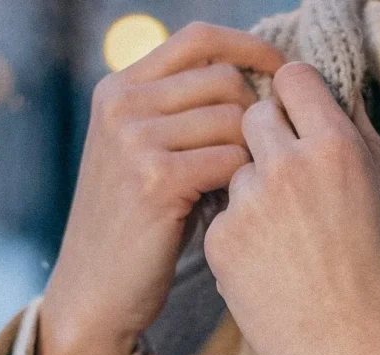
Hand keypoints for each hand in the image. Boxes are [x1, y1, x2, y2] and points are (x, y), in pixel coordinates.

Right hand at [39, 22, 284, 354]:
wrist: (97, 290)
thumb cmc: (137, 230)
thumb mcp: (143, 156)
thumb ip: (180, 116)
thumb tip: (256, 88)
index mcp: (120, 88)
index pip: (199, 40)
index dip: (250, 49)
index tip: (282, 73)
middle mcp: (123, 104)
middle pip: (224, 80)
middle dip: (259, 115)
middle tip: (267, 158)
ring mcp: (135, 139)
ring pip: (233, 120)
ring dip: (255, 154)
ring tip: (251, 189)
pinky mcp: (156, 179)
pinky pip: (231, 161)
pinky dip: (247, 184)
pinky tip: (242, 208)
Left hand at [204, 62, 379, 354]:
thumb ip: (358, 145)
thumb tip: (339, 102)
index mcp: (336, 148)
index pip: (293, 79)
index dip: (293, 97)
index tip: (296, 117)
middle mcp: (288, 166)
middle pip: (254, 117)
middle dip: (266, 139)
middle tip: (286, 180)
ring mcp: (249, 205)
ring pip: (236, 171)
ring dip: (252, 191)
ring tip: (285, 241)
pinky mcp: (221, 242)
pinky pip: (223, 217)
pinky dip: (240, 235)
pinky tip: (269, 268)